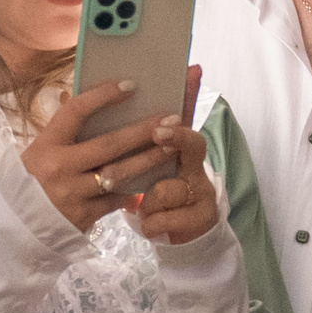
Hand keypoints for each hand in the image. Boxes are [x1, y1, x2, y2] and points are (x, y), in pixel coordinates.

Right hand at [21, 78, 177, 232]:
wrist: (18, 226)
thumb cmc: (35, 180)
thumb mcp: (42, 153)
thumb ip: (68, 135)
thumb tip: (104, 105)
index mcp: (45, 145)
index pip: (75, 112)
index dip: (103, 96)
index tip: (131, 85)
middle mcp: (58, 168)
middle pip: (109, 144)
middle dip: (143, 131)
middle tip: (171, 119)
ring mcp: (72, 194)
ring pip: (120, 174)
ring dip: (149, 159)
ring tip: (172, 147)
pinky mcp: (84, 216)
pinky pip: (118, 199)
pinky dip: (136, 189)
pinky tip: (155, 179)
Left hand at [133, 67, 218, 245]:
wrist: (181, 239)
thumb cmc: (157, 201)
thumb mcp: (149, 174)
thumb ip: (140, 149)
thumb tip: (107, 109)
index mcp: (181, 151)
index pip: (187, 115)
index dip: (189, 93)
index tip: (191, 73)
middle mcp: (196, 166)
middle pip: (193, 143)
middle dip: (176, 135)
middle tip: (158, 132)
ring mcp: (203, 191)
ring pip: (167, 189)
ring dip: (149, 203)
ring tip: (144, 211)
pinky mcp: (204, 216)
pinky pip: (165, 218)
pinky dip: (152, 225)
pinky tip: (150, 227)